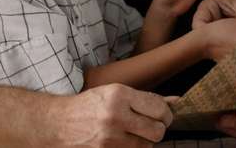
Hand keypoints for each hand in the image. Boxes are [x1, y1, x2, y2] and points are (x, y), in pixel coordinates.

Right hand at [47, 84, 172, 146]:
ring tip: (133, 132)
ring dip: (145, 140)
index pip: (159, 109)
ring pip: (146, 146)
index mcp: (119, 95)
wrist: (59, 123)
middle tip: (152, 125)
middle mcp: (116, 116)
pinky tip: (124, 141)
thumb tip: (175, 101)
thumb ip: (145, 98)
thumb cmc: (90, 105)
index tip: (163, 115)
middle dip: (158, 129)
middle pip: (157, 131)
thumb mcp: (115, 93)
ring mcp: (110, 138)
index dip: (165, 114)